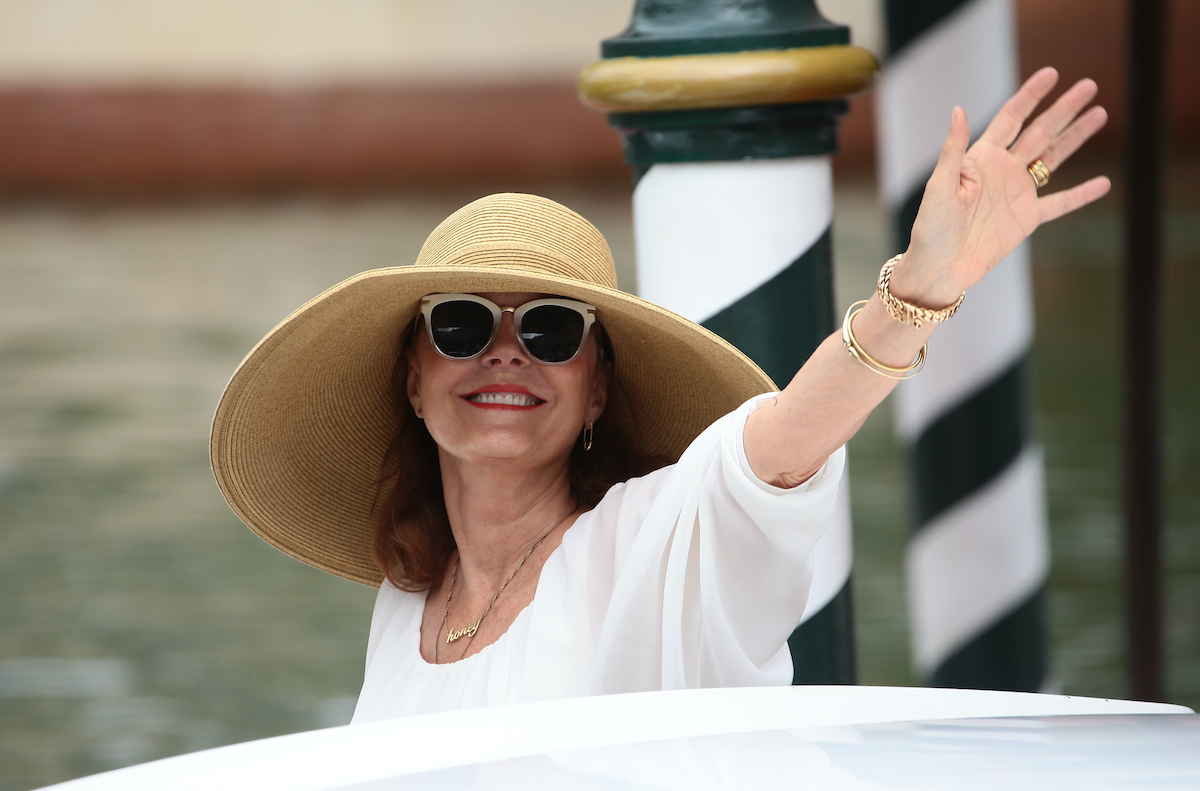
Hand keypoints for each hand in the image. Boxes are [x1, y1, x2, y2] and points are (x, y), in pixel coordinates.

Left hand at [893, 67, 1111, 305]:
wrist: (939, 268)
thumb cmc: (931, 227)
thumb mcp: (939, 186)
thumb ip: (953, 150)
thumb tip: (958, 110)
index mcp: (981, 159)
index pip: (1011, 119)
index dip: (1030, 96)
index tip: (1052, 74)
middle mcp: (1003, 170)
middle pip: (1040, 132)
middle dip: (1064, 109)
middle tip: (1090, 85)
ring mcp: (1017, 193)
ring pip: (1053, 158)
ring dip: (1076, 137)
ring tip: (1100, 114)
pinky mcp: (1026, 219)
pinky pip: (1059, 204)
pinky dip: (1081, 194)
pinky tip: (1103, 183)